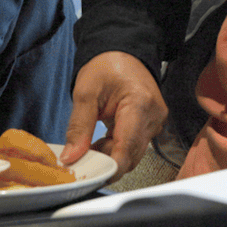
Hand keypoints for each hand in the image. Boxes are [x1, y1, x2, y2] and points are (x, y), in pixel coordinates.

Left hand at [60, 51, 166, 178]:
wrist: (123, 52)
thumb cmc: (106, 66)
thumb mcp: (85, 92)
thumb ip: (78, 127)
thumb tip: (71, 157)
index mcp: (140, 104)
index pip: (126, 148)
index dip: (109, 167)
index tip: (89, 174)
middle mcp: (154, 116)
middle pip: (131, 155)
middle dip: (106, 161)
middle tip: (81, 157)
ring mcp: (156, 121)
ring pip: (133, 153)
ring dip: (110, 155)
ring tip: (90, 144)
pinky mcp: (152, 125)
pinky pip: (134, 146)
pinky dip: (116, 148)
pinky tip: (101, 141)